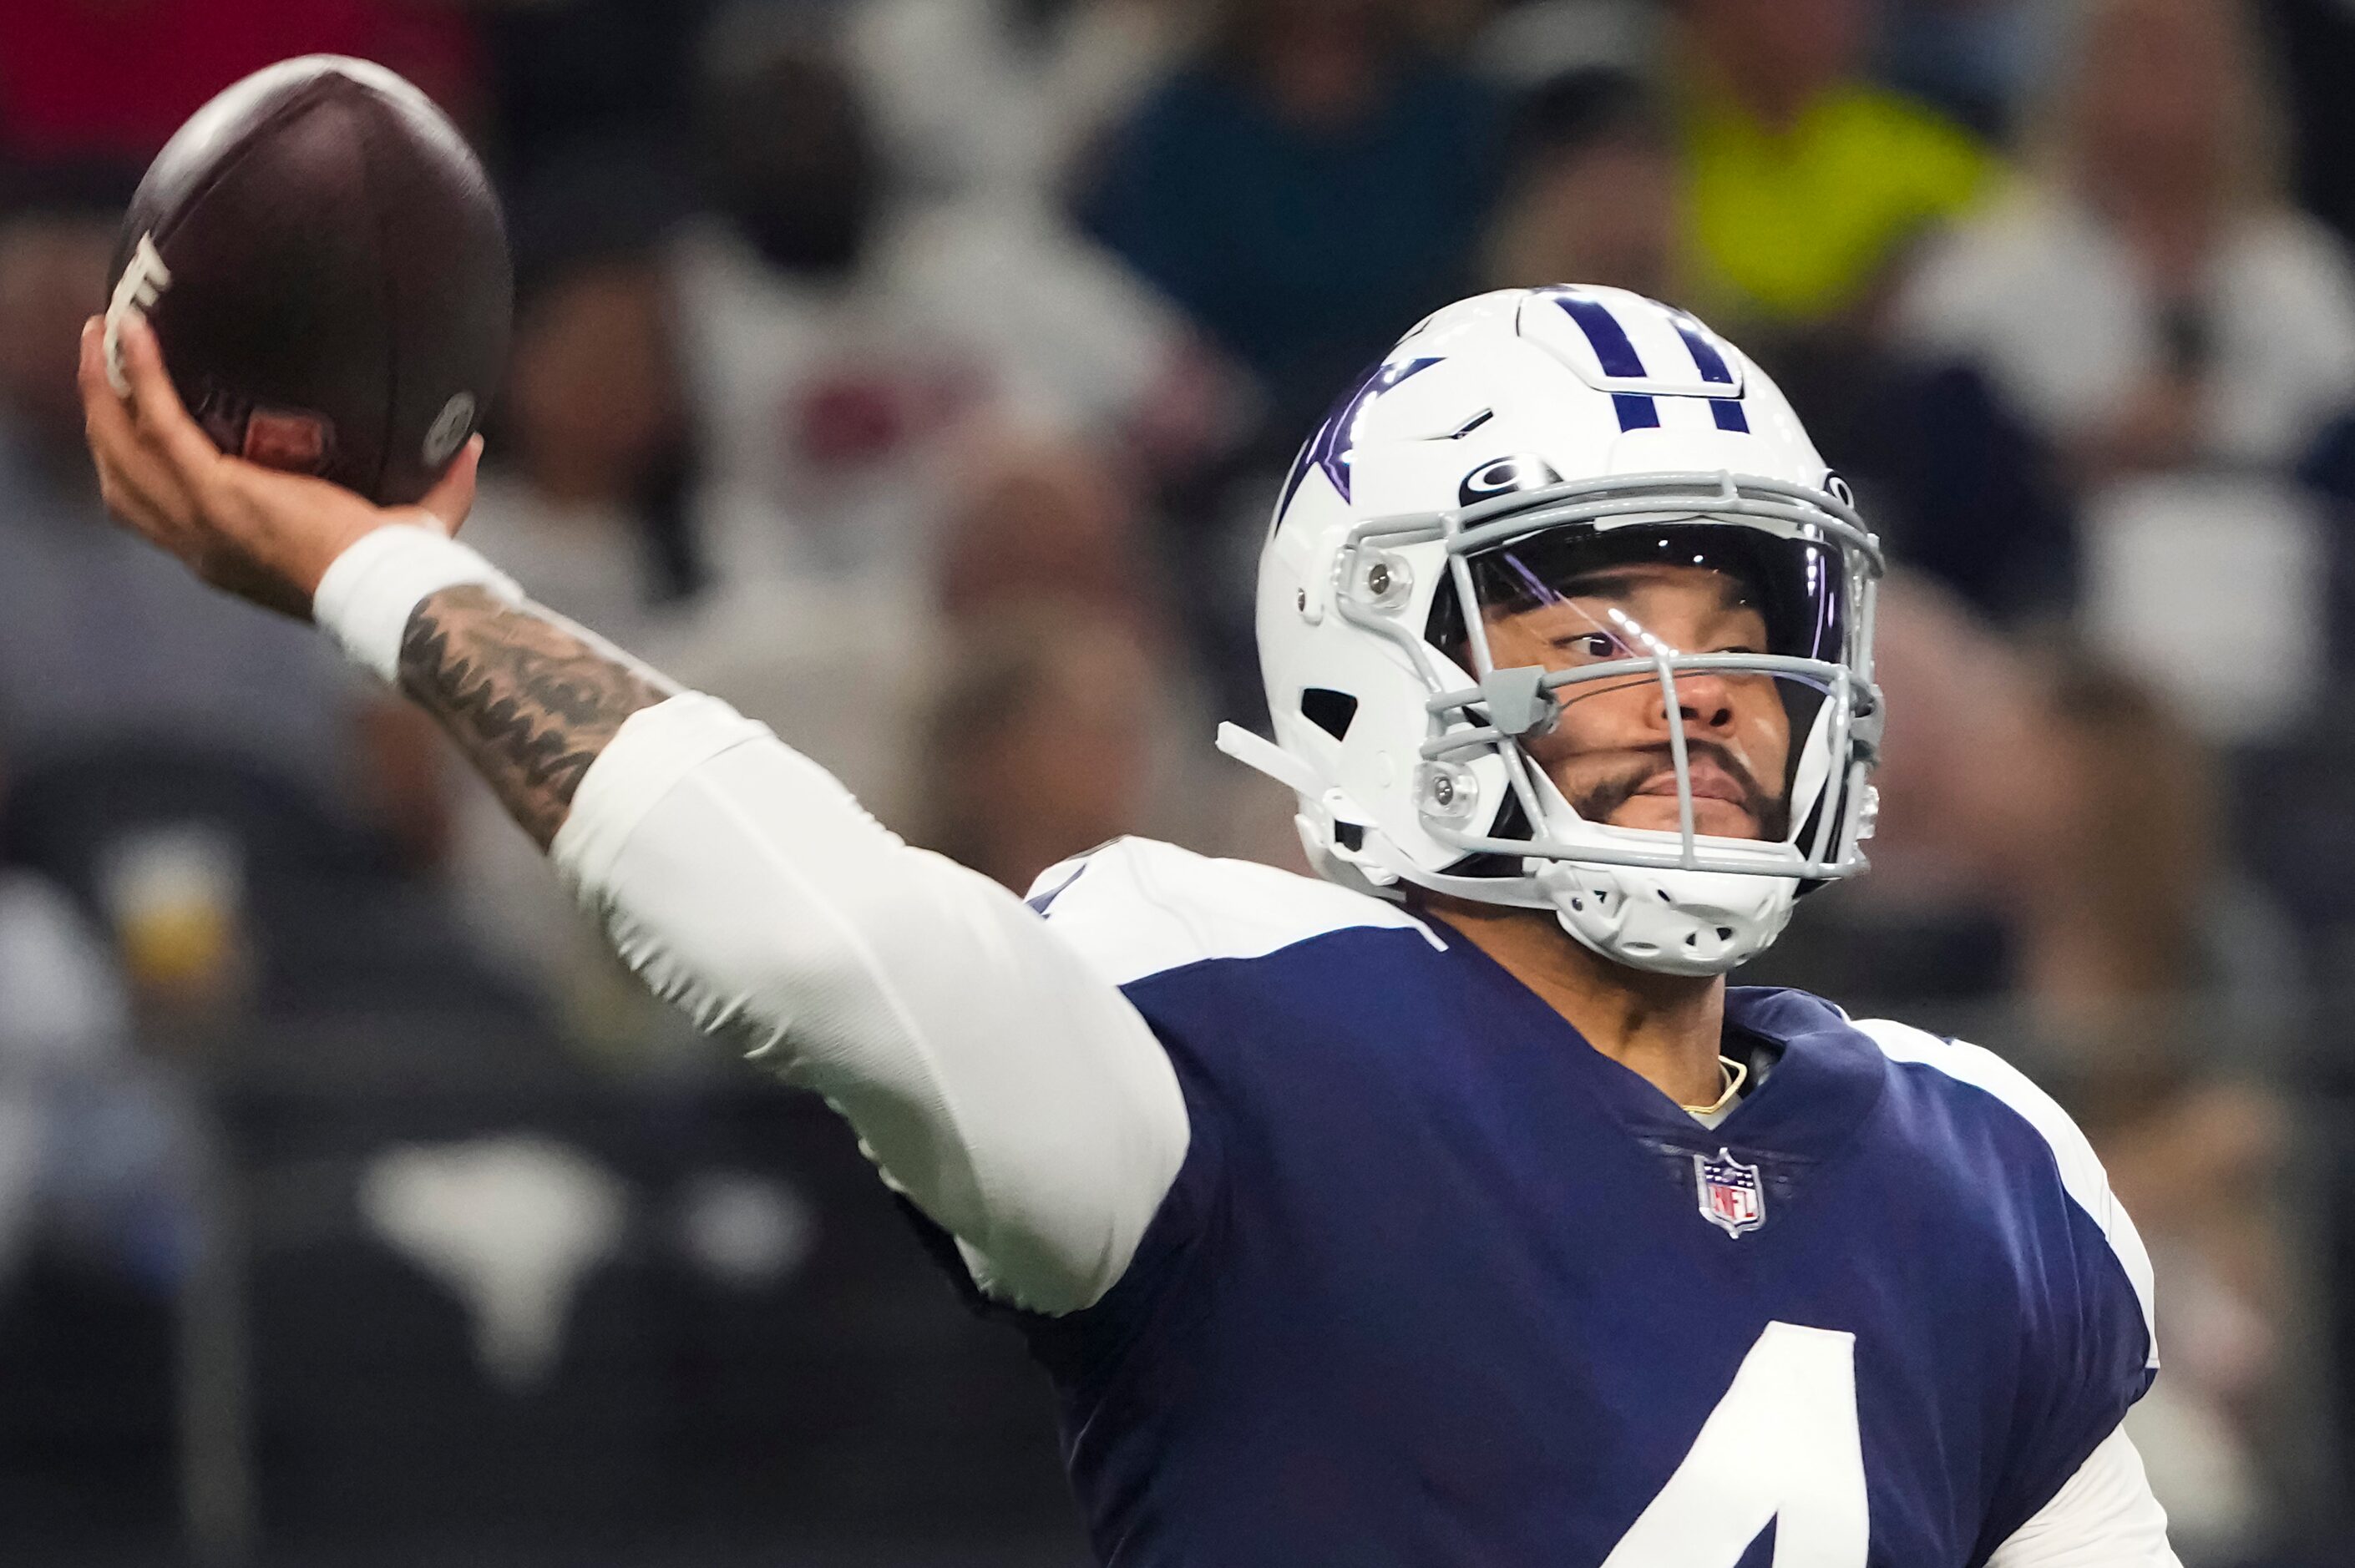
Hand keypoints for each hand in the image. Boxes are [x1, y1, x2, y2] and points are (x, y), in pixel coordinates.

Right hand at [79, 312, 481, 618]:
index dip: (136, 468)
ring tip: (101, 334)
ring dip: (100, 390)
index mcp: (229, 555)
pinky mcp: (215, 491)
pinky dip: (141, 376)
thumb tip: (471, 443)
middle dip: (102, 420)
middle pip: (121, 479)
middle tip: (100, 361)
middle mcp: (200, 542)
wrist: (393, 591)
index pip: (158, 514)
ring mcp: (201, 518)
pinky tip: (133, 332)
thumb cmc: (404, 570)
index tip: (135, 422)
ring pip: (120, 448)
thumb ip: (441, 488)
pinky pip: (158, 422)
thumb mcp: (412, 524)